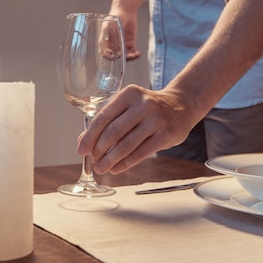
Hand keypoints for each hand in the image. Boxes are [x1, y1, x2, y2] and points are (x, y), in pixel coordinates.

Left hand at [77, 85, 197, 174]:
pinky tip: (116, 168)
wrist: (181, 105)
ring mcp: (156, 120)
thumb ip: (107, 119)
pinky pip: (140, 153)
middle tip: (93, 160)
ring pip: (126, 145)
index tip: (81, 150)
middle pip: (113, 132)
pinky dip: (125, 163)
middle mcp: (143, 105)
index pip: (103, 117)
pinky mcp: (165, 135)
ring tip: (101, 168)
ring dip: (110, 160)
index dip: (90, 136)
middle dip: (99, 150)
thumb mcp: (128, 105)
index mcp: (129, 94)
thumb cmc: (147, 107)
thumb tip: (83, 140)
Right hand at [110, 8, 140, 60]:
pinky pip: (132, 51)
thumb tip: (110, 47)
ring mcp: (121, 44)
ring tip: (135, 55)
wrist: (125, 10)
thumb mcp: (110, 25)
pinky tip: (138, 53)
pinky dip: (135, 54)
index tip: (115, 58)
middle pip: (116, 57)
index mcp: (105, 42)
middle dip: (122, 59)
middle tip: (128, 56)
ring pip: (125, 55)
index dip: (109, 57)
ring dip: (130, 57)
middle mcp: (113, 45)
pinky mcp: (130, 43)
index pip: (105, 53)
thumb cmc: (115, 16)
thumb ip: (110, 35)